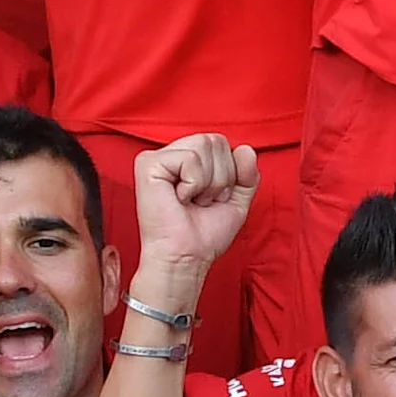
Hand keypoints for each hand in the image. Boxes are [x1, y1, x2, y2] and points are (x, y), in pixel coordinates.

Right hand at [132, 134, 259, 279]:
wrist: (188, 255)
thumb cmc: (205, 232)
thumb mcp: (237, 198)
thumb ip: (247, 173)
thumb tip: (246, 148)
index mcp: (190, 159)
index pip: (224, 143)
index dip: (230, 172)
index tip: (214, 198)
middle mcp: (172, 154)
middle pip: (216, 141)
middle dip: (220, 176)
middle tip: (201, 201)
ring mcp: (157, 157)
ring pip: (204, 145)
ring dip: (208, 182)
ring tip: (191, 200)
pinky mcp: (148, 164)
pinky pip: (190, 158)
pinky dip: (194, 183)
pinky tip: (179, 198)